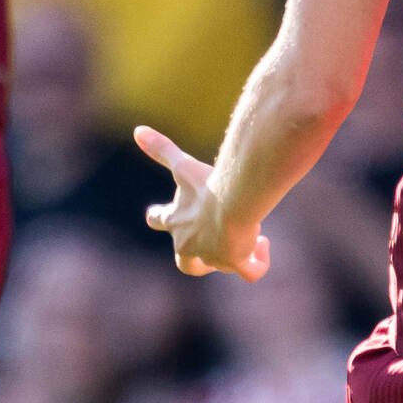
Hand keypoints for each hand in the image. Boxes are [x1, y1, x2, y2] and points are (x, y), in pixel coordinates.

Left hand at [135, 126, 270, 280]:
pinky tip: (264, 245)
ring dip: (235, 251)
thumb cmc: (208, 184)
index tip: (157, 214)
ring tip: (252, 235)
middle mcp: (189, 244)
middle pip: (185, 263)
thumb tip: (138, 130)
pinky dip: (258, 262)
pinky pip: (251, 272)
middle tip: (209, 250)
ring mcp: (213, 257)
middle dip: (195, 259)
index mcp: (176, 221)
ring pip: (220, 265)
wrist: (233, 200)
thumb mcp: (183, 166)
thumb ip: (161, 148)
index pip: (159, 221)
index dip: (160, 218)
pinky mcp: (235, 262)